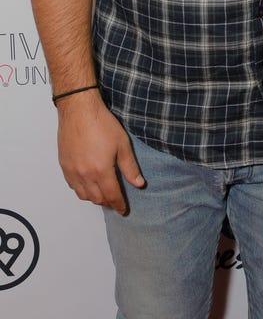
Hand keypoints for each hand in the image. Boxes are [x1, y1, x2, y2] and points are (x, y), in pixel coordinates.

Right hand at [57, 90, 144, 214]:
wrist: (79, 110)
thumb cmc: (102, 124)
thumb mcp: (122, 144)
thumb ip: (130, 167)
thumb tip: (138, 184)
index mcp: (101, 171)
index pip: (111, 195)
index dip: (118, 204)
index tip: (123, 210)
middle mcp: (85, 175)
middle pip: (96, 198)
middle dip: (107, 202)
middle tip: (114, 201)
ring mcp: (72, 171)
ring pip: (83, 195)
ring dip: (94, 198)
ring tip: (102, 195)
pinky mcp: (64, 165)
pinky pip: (72, 186)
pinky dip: (81, 190)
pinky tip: (87, 185)